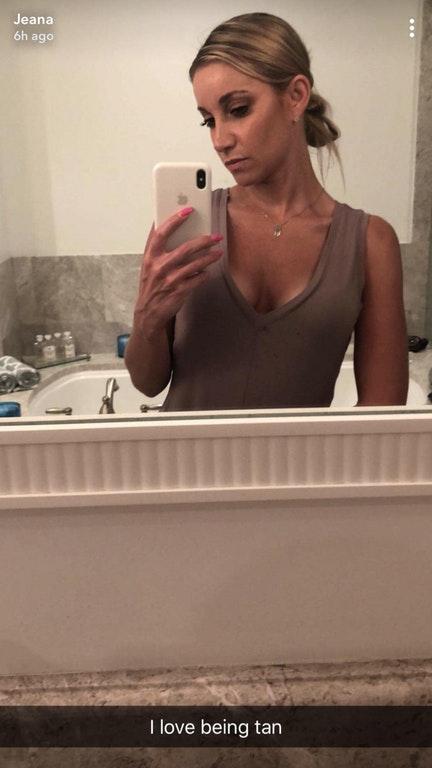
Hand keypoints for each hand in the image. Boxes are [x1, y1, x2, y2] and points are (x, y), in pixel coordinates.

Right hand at [133, 207, 222, 338]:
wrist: (148, 313)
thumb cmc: (151, 284)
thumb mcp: (148, 264)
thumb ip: (156, 246)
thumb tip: (164, 222)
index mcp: (150, 256)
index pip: (161, 233)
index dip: (174, 220)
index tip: (188, 210)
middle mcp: (158, 267)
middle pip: (184, 248)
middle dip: (203, 240)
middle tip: (216, 236)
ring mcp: (169, 280)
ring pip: (194, 264)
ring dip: (209, 257)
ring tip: (218, 252)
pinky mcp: (179, 292)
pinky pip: (197, 280)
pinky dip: (204, 274)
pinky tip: (208, 271)